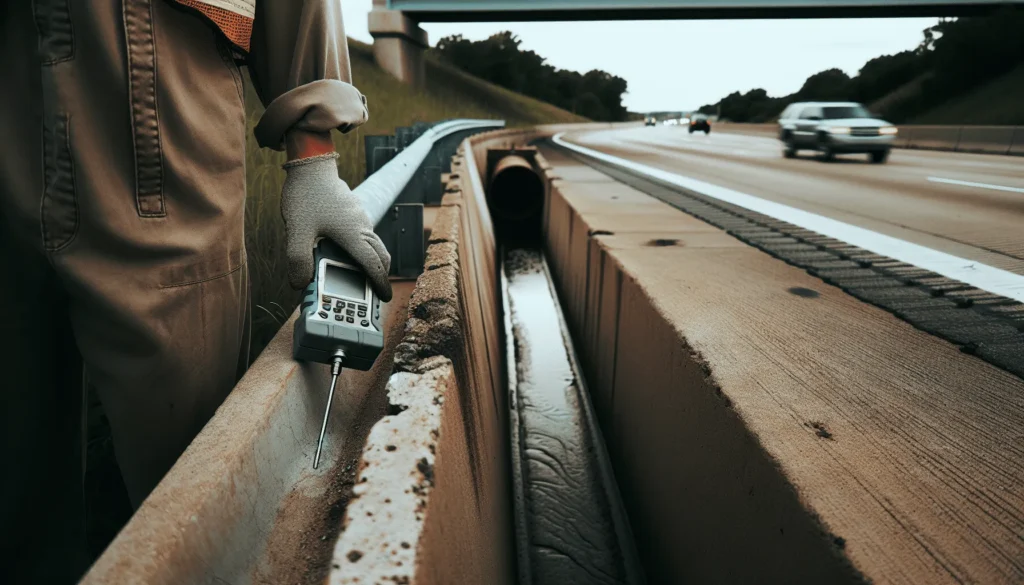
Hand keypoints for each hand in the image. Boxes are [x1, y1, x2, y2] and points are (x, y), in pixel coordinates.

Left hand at [280, 153, 392, 301]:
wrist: (311, 165)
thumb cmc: (306, 195)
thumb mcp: (296, 230)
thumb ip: (297, 258)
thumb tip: (299, 284)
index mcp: (353, 235)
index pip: (373, 265)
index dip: (380, 284)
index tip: (385, 297)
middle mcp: (362, 227)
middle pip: (381, 256)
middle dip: (380, 276)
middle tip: (374, 292)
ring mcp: (360, 218)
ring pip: (375, 245)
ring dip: (373, 262)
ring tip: (360, 277)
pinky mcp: (354, 213)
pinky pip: (366, 236)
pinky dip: (364, 249)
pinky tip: (346, 253)